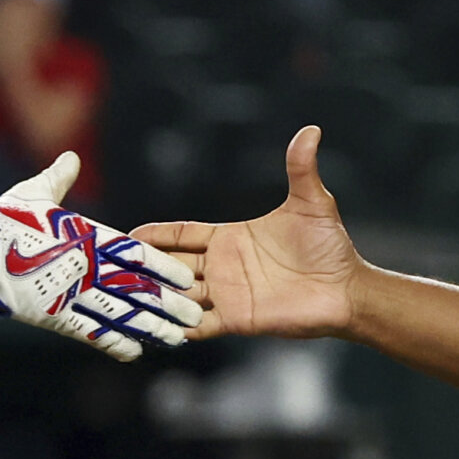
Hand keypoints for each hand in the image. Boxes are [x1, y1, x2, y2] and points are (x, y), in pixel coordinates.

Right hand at [0, 152, 199, 361]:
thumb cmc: (3, 215)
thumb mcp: (36, 192)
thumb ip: (60, 179)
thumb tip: (71, 158)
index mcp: (86, 235)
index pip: (136, 252)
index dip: (164, 267)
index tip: (188, 278)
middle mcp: (85, 265)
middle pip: (135, 287)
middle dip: (167, 303)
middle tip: (195, 315)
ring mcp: (69, 291)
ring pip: (119, 313)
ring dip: (149, 327)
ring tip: (175, 338)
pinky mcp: (51, 312)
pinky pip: (88, 330)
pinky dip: (111, 342)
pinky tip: (133, 353)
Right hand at [134, 126, 364, 339]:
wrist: (346, 290)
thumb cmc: (329, 246)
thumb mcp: (312, 203)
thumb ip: (301, 168)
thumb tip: (311, 129)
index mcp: (230, 237)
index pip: (183, 234)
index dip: (157, 234)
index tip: (128, 234)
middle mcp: (222, 266)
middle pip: (172, 265)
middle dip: (144, 266)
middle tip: (112, 266)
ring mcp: (226, 294)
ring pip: (178, 296)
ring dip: (153, 297)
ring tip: (123, 298)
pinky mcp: (235, 320)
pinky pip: (198, 326)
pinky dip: (176, 328)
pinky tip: (152, 328)